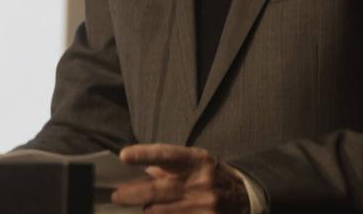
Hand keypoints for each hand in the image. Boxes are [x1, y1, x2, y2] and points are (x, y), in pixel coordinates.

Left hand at [111, 144, 250, 212]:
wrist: (245, 196)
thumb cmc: (213, 175)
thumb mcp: (195, 162)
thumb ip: (168, 165)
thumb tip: (141, 170)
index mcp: (197, 160)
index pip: (167, 155)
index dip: (145, 155)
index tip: (124, 155)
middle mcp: (201, 182)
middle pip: (158, 190)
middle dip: (133, 193)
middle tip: (117, 196)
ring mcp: (205, 206)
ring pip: (160, 212)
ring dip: (148, 210)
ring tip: (145, 206)